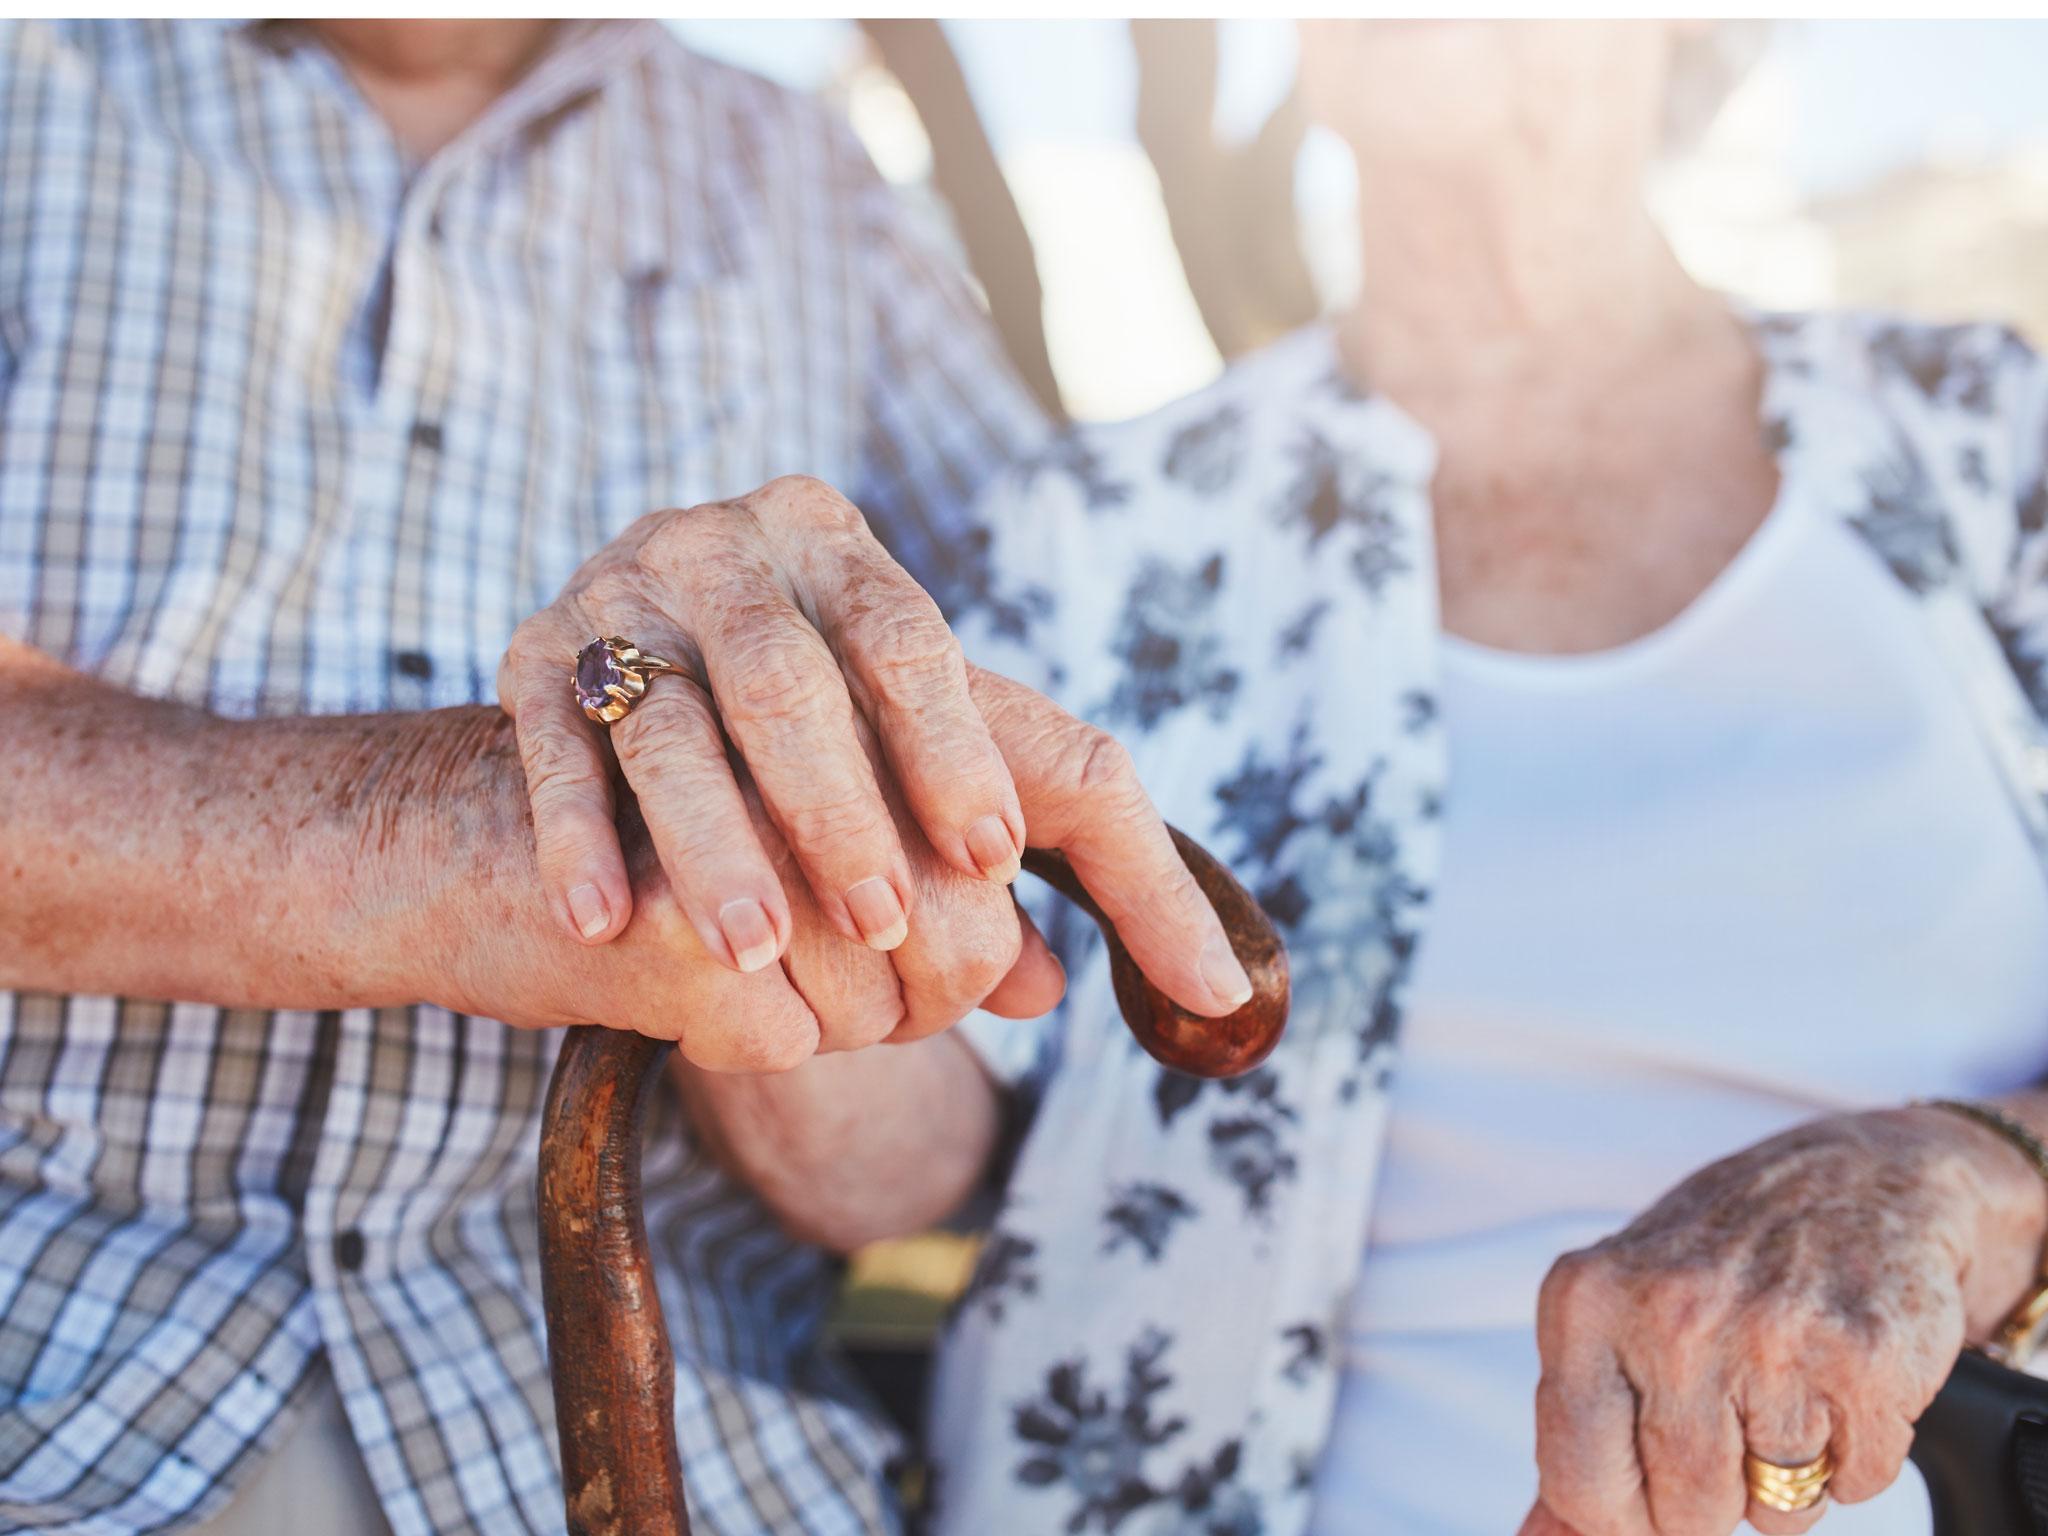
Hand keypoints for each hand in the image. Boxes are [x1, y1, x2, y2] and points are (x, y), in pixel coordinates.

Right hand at [500, 475, 1025, 962]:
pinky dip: (578, 838)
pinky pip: (553, 749)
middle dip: (837, 812)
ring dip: (713, 844)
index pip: (905, 640)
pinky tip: (602, 924)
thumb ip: (972, 834)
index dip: (950, 750)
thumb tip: (1045, 990)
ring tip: (752, 950)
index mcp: (835, 546)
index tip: (989, 858)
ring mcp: (621, 594)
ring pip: (667, 725)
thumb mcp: (893, 731)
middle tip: (880, 924)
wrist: (624, 659)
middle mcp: (727, 549)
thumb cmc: (796, 716)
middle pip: (785, 682)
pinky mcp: (534, 653)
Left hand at [1519, 1104, 2047, 1535]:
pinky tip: (1837, 1381)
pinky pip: (1853, 1486)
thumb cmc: (1724, 1258)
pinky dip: (1855, 1455)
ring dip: (1787, 1476)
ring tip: (1784, 1385)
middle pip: (1683, 1514)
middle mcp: (1668, 1312)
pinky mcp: (1861, 1356)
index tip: (1650, 1477)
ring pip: (1773, 1513)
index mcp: (1584, 1301)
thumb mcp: (1618, 1318)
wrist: (1859, 1179)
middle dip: (1713, 1494)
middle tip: (1731, 1409)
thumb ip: (1576, 1438)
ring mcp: (1766, 1332)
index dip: (1624, 1509)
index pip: (1580, 1486)